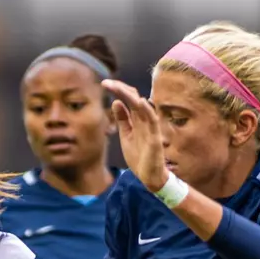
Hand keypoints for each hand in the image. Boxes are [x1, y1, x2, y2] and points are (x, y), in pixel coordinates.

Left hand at [102, 78, 167, 192]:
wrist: (149, 175)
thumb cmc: (139, 156)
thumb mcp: (126, 136)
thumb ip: (122, 120)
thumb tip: (116, 102)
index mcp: (136, 119)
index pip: (128, 99)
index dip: (118, 91)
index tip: (104, 84)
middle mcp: (144, 119)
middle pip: (134, 99)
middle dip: (120, 89)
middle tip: (106, 83)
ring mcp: (150, 127)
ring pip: (141, 106)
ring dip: (130, 96)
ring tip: (118, 87)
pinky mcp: (155, 137)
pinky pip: (153, 120)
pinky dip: (147, 110)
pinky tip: (140, 101)